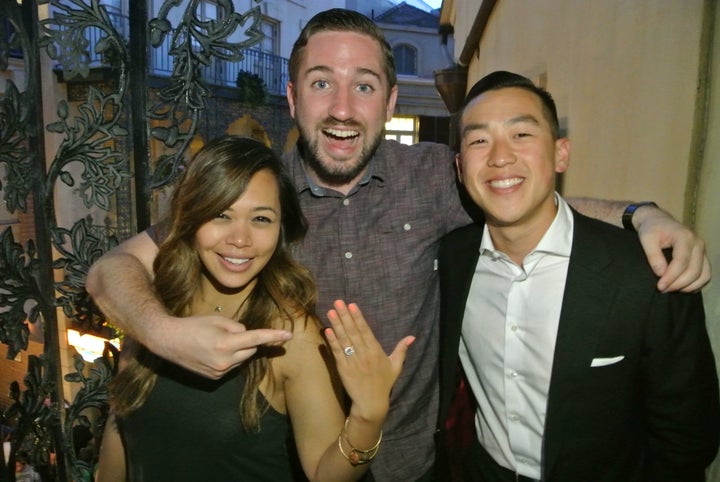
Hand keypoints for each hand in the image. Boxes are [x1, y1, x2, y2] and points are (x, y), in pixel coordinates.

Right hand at [148, 314, 291, 378]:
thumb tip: (247, 335)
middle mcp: (225, 361)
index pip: (256, 338)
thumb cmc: (193, 326)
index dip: (273, 336)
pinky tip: (212, 353)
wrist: (168, 341)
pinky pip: (232, 366)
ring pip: (242, 359)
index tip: (289, 335)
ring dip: (237, 351)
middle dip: (246, 342)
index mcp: (226, 343)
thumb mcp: (216, 320)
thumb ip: (236, 327)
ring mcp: (220, 372)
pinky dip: (229, 359)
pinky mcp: (215, 378)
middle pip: (251, 350)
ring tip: (216, 344)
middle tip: (227, 334)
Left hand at [324, 300, 413, 421]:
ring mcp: (352, 361)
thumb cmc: (384, 383)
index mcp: (376, 351)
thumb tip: (412, 337)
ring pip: (344, 340)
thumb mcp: (396, 366)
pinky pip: (337, 353)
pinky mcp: (343, 369)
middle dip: (345, 316)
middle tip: (338, 302)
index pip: (366, 331)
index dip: (358, 317)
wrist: (371, 403)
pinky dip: (332, 341)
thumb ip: (402, 350)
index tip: (352, 305)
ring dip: (336, 325)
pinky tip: (328, 330)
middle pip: (353, 332)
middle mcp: (364, 354)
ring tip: (330, 311)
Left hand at [634, 205, 710, 291]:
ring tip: (671, 289)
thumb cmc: (651, 229)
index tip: (660, 286)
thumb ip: (653, 255)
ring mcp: (703, 251)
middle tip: (663, 289)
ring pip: (704, 275)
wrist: (659, 221)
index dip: (671, 277)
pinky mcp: (703, 257)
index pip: (682, 262)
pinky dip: (696, 284)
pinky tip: (681, 288)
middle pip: (694, 270)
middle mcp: (698, 244)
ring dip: (688, 286)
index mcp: (685, 237)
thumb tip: (661, 273)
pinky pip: (705, 275)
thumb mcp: (646, 239)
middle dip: (678, 284)